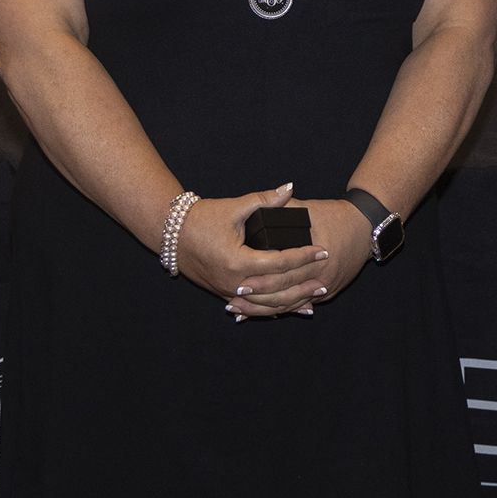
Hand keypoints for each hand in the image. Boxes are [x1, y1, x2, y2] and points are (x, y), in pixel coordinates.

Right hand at [175, 182, 331, 318]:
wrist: (172, 235)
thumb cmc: (202, 219)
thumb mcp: (234, 207)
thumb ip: (264, 199)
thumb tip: (289, 188)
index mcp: (238, 260)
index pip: (280, 262)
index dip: (303, 257)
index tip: (323, 251)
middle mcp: (233, 281)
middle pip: (276, 289)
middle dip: (302, 284)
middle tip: (324, 279)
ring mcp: (228, 291)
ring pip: (265, 304)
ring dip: (290, 303)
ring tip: (313, 300)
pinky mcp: (224, 293)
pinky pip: (252, 306)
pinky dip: (271, 309)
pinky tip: (288, 310)